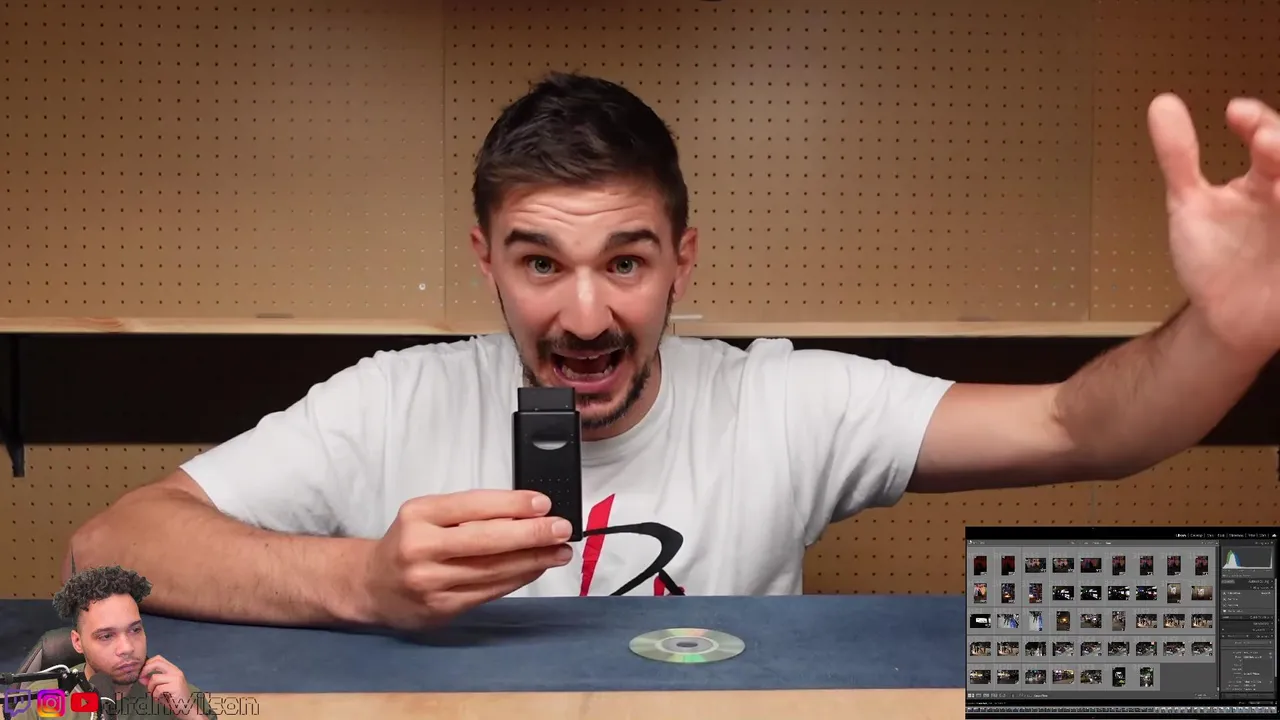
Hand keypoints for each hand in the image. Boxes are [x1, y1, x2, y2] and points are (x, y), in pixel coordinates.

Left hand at [138, 655, 198, 716]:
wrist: (186, 707)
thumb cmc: (174, 698)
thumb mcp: (161, 688)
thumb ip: (152, 682)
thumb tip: (141, 678)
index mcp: (173, 669)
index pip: (159, 658)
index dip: (148, 663)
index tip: (141, 673)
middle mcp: (175, 671)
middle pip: (157, 663)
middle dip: (145, 670)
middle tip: (141, 679)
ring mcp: (176, 678)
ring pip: (155, 678)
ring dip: (150, 688)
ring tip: (154, 694)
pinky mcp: (175, 686)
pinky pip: (158, 689)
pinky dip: (155, 695)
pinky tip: (159, 699)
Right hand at [362, 489, 573, 628]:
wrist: (370, 585)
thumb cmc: (408, 543)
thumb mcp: (428, 515)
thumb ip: (470, 513)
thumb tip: (525, 513)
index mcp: (418, 515)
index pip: (474, 506)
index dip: (513, 505)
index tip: (544, 504)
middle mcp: (421, 548)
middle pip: (487, 540)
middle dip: (532, 534)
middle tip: (561, 529)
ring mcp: (430, 582)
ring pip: (493, 570)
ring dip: (533, 560)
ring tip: (559, 550)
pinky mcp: (441, 608)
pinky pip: (489, 592)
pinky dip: (517, 579)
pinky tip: (535, 568)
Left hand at [1149, 93, 1279, 358]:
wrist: (1226, 318)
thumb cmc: (1215, 260)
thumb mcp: (1190, 204)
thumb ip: (1180, 157)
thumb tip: (1162, 105)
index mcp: (1266, 179)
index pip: (1270, 135)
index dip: (1257, 120)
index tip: (1235, 113)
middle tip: (1264, 141)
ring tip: (1279, 185)